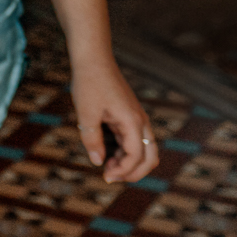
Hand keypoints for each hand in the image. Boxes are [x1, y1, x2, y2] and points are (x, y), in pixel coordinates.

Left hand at [70, 58, 159, 182]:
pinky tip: (107, 153)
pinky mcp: (129, 115)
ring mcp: (136, 118)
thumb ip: (92, 139)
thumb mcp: (86, 113)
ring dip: (129, 162)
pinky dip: (125, 151)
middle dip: (134, 172)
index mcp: (132, 121)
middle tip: (111, 178)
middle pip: (150, 157)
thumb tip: (98, 162)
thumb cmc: (89, 83)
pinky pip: (134, 139)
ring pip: (144, 149)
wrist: (93, 59)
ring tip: (106, 166)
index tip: (105, 176)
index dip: (123, 170)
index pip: (136, 156)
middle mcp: (140, 121)